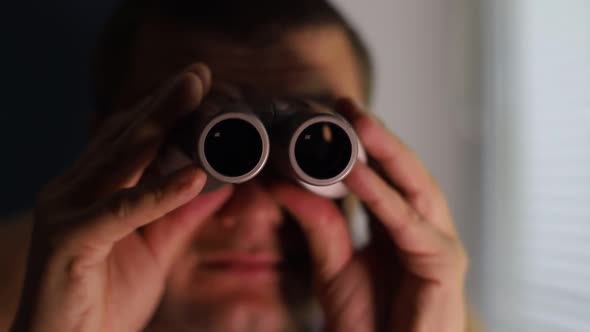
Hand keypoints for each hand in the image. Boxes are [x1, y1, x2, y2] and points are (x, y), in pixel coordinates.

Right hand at [11, 64, 232, 331]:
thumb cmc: (101, 300)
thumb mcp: (153, 249)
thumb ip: (177, 214)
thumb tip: (214, 185)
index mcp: (90, 190)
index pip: (128, 139)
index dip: (161, 109)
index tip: (197, 86)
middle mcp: (73, 191)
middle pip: (125, 137)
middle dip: (164, 102)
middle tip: (198, 73)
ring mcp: (66, 212)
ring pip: (120, 160)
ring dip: (160, 125)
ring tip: (194, 95)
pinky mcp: (68, 241)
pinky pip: (121, 211)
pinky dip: (158, 193)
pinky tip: (192, 175)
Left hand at [270, 99, 467, 330]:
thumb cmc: (367, 321)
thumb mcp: (331, 262)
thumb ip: (315, 221)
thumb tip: (283, 181)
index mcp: (403, 226)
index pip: (388, 174)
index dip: (365, 143)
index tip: (336, 113)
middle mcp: (426, 228)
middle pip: (406, 171)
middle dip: (378, 136)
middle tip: (347, 105)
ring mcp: (440, 244)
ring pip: (415, 186)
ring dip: (385, 152)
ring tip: (355, 122)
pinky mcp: (444, 265)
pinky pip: (407, 223)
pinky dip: (381, 195)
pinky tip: (355, 171)